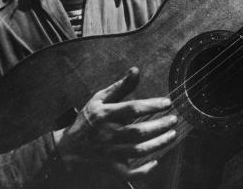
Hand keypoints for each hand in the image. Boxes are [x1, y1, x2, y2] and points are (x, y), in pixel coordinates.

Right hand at [53, 67, 176, 180]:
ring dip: (158, 144)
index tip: (167, 103)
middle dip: (159, 126)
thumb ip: (120, 86)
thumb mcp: (100, 99)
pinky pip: (129, 172)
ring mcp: (109, 152)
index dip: (151, 105)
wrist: (69, 147)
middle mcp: (107, 134)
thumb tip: (136, 70)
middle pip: (138, 131)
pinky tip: (156, 161)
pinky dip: (143, 170)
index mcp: (105, 115)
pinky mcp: (110, 166)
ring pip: (138, 150)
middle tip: (174, 119)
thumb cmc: (88, 119)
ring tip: (172, 135)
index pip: (132, 109)